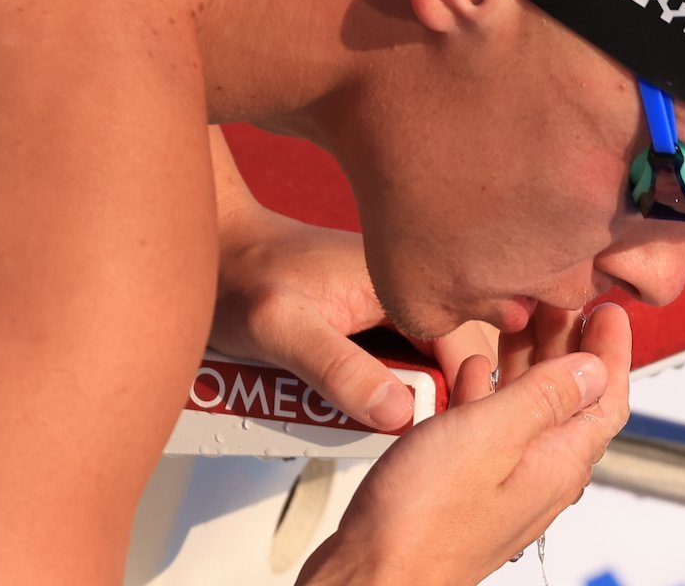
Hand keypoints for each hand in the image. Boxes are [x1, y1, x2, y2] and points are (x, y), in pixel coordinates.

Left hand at [211, 204, 494, 429]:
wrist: (217, 252)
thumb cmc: (242, 278)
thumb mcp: (281, 329)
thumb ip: (337, 369)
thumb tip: (398, 413)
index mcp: (402, 279)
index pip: (467, 343)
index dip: (462, 391)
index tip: (437, 433)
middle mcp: (407, 286)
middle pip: (451, 355)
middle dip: (432, 396)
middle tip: (397, 427)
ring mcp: (393, 302)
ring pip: (427, 361)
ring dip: (408, 393)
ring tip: (371, 414)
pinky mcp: (376, 317)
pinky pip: (399, 359)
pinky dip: (384, 386)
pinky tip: (356, 399)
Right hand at [296, 303, 631, 585]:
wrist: (372, 575)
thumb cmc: (422, 519)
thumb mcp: (492, 436)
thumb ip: (545, 397)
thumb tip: (596, 367)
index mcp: (556, 461)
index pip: (606, 398)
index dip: (613, 349)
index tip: (609, 309)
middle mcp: (538, 474)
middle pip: (570, 398)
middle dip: (570, 344)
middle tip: (562, 301)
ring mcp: (503, 481)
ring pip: (529, 409)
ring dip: (530, 361)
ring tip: (521, 320)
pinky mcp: (467, 486)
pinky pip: (491, 427)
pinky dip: (488, 391)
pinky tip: (470, 371)